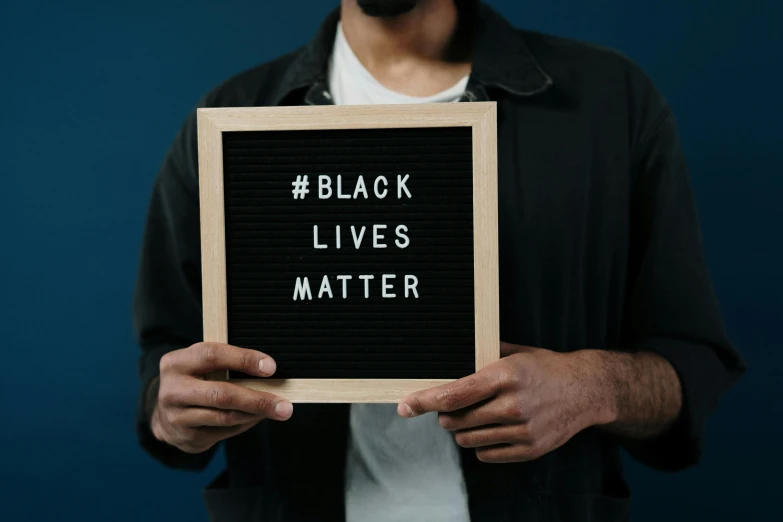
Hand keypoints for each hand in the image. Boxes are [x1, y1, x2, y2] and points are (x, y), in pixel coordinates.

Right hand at [151, 342, 292, 453]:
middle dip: (258, 400)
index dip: (243, 360)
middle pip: (222, 394)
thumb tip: (268, 371)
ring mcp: (177, 417)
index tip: (271, 367)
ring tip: (278, 410)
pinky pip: (224, 431)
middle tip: (285, 405)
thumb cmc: (193, 380)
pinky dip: (245, 424)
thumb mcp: (200, 364)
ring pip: (225, 417)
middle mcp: (172, 390)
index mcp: (176, 363)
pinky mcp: (186, 437)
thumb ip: (225, 363)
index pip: (212, 356)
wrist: (164, 414)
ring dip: (256, 414)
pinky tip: (256, 417)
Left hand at [397, 343, 616, 462]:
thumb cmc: (545, 368)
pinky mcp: (530, 449)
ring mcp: (522, 430)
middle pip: (456, 421)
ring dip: (462, 431)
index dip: (424, 401)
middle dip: (445, 415)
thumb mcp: (514, 354)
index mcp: (505, 376)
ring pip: (468, 440)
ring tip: (474, 417)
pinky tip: (491, 430)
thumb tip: (444, 363)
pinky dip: (481, 445)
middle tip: (451, 407)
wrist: (586, 390)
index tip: (405, 406)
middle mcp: (512, 405)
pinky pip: (487, 455)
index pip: (454, 394)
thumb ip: (480, 357)